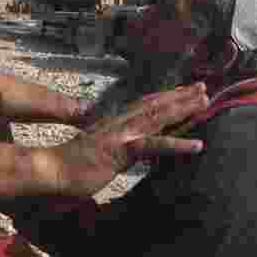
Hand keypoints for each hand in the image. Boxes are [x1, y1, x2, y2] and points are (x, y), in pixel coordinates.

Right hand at [50, 82, 207, 196]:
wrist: (51, 170)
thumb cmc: (70, 166)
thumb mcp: (98, 153)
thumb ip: (114, 149)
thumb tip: (126, 151)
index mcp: (115, 124)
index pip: (144, 106)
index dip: (165, 97)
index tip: (184, 91)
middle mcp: (120, 123)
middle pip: (155, 105)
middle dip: (180, 96)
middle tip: (204, 87)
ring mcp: (122, 135)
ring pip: (158, 117)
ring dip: (183, 108)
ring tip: (205, 101)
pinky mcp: (122, 151)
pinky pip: (155, 146)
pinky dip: (178, 145)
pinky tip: (197, 145)